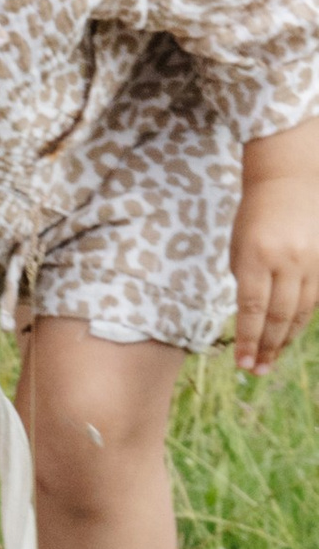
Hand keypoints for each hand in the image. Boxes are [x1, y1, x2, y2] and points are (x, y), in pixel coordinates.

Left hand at [233, 132, 318, 373]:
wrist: (290, 178)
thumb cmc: (255, 214)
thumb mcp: (238, 247)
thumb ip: (245, 282)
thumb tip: (251, 321)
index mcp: (256, 257)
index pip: (253, 310)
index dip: (249, 341)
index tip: (243, 363)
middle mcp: (287, 260)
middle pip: (278, 316)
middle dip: (267, 347)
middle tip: (257, 370)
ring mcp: (311, 259)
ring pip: (300, 310)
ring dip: (284, 339)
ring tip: (271, 359)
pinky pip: (315, 297)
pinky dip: (301, 318)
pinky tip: (289, 334)